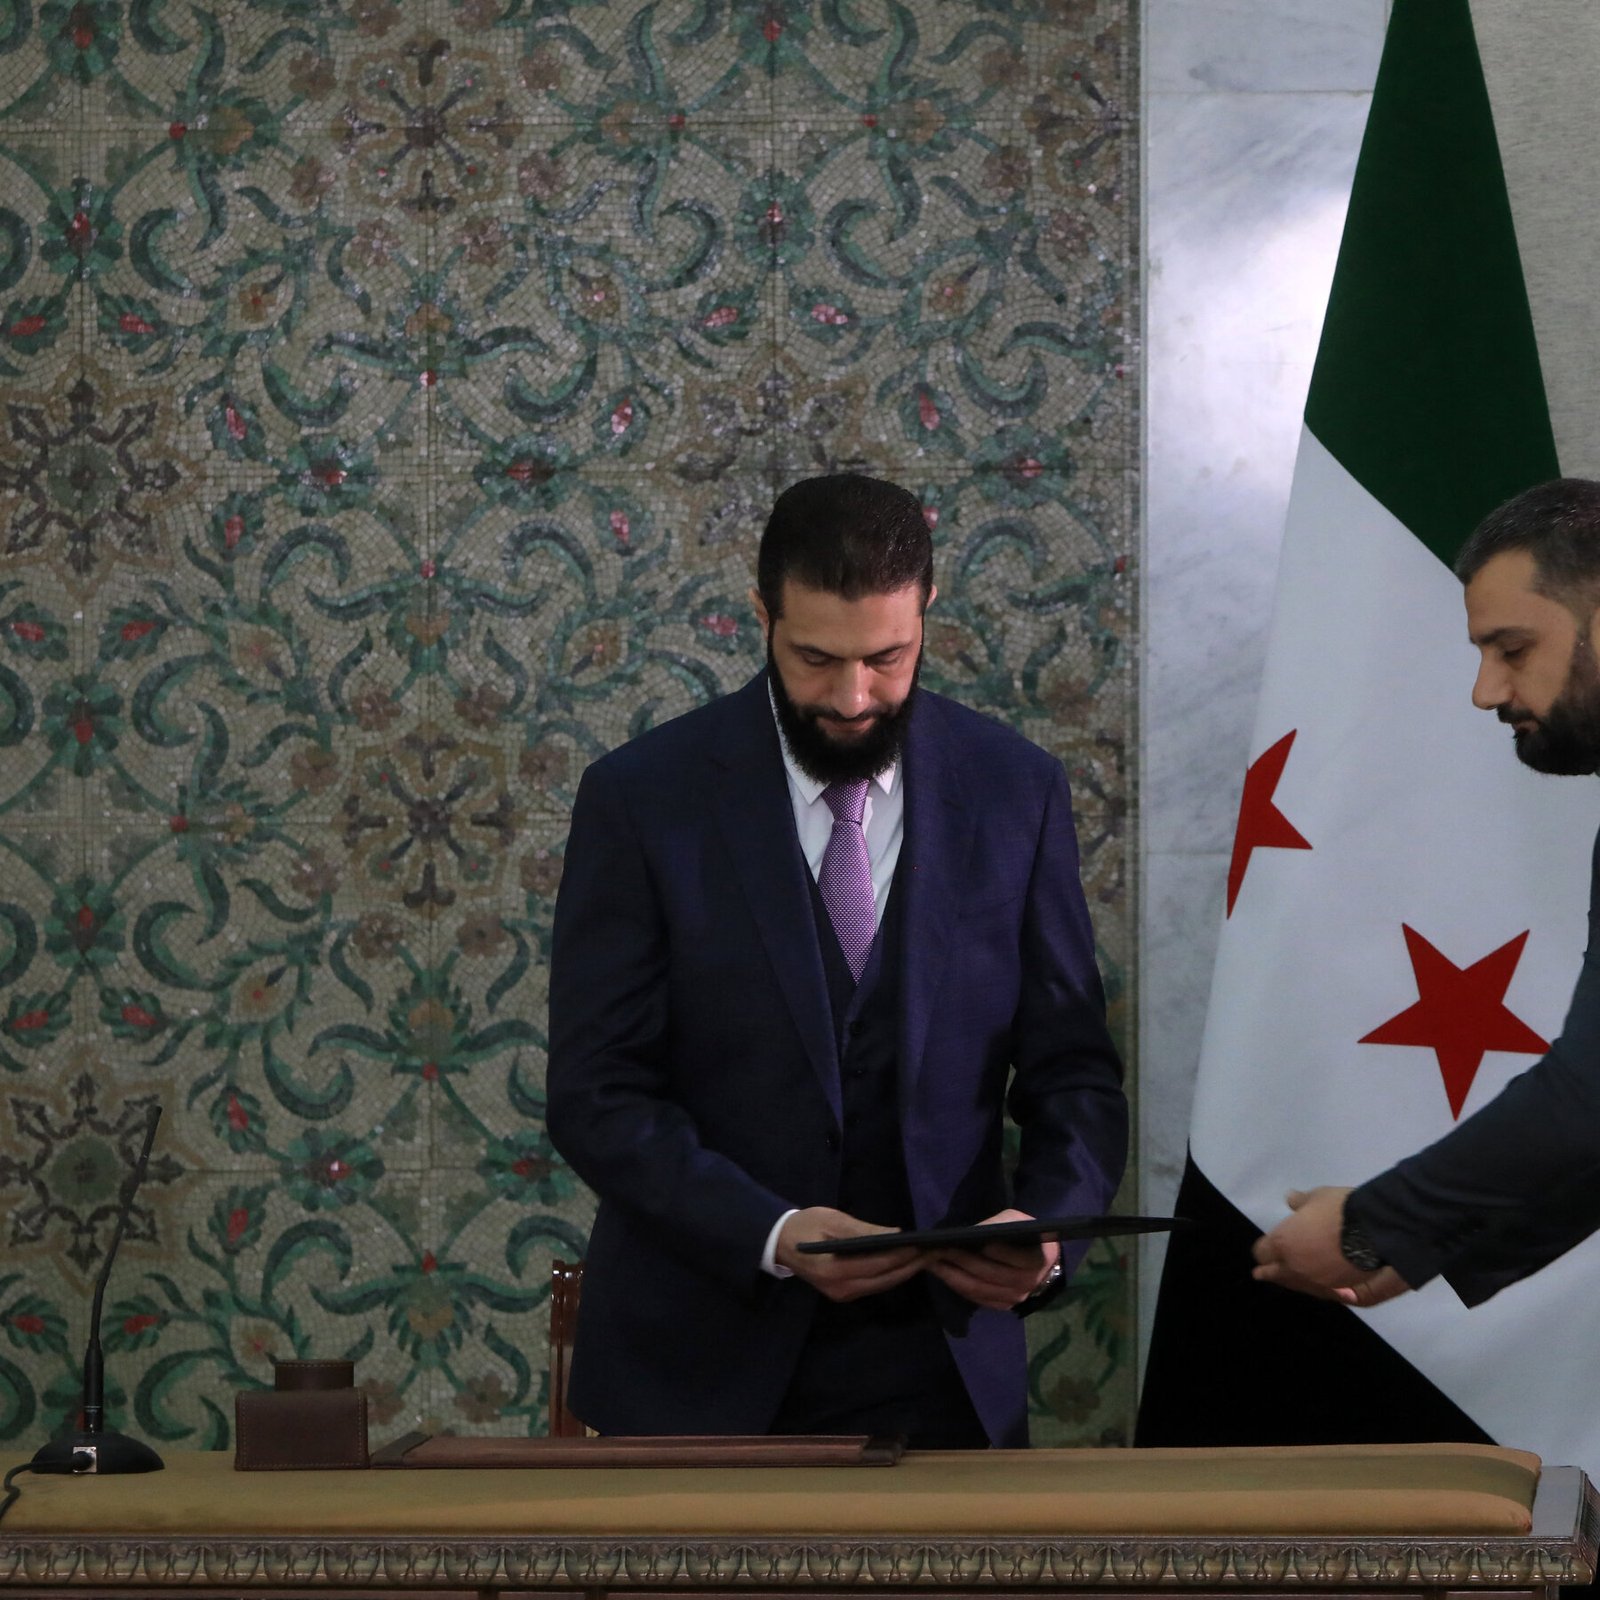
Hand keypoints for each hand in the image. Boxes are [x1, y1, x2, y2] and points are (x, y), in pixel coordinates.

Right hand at [775, 1207, 922, 1301]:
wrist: (780, 1243)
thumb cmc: (805, 1226)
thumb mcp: (833, 1220)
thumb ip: (864, 1230)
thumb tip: (895, 1234)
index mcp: (835, 1270)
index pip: (878, 1264)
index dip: (903, 1255)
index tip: (924, 1244)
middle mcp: (841, 1288)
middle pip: (885, 1279)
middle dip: (910, 1265)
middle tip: (933, 1251)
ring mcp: (843, 1295)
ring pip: (883, 1284)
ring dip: (904, 1271)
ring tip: (924, 1255)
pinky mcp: (844, 1294)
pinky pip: (874, 1285)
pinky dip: (891, 1274)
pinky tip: (904, 1262)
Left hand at [924, 1207, 1060, 1310]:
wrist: (1035, 1258)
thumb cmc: (1023, 1234)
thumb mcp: (1016, 1221)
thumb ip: (1000, 1225)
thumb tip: (972, 1234)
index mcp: (1039, 1259)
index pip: (1019, 1259)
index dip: (1000, 1252)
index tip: (979, 1242)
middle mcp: (1029, 1283)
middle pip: (991, 1274)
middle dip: (963, 1260)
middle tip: (938, 1248)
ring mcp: (1015, 1298)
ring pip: (979, 1288)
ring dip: (952, 1274)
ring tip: (930, 1260)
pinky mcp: (1002, 1305)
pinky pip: (975, 1297)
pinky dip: (956, 1284)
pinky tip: (941, 1272)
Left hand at [1251, 1187, 1411, 1305]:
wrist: (1374, 1231)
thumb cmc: (1340, 1209)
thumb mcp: (1317, 1197)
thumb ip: (1301, 1202)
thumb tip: (1291, 1199)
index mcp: (1284, 1243)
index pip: (1263, 1252)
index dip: (1263, 1249)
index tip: (1265, 1247)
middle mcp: (1295, 1267)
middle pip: (1275, 1274)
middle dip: (1267, 1271)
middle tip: (1260, 1273)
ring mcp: (1317, 1282)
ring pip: (1296, 1285)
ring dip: (1289, 1281)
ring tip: (1285, 1280)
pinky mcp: (1338, 1291)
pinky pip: (1318, 1291)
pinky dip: (1313, 1287)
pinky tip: (1312, 1285)